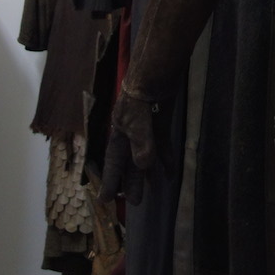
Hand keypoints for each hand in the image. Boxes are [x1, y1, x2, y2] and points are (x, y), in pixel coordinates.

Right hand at [100, 89, 168, 205]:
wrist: (155, 71)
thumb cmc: (140, 95)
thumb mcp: (138, 120)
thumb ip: (141, 143)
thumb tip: (144, 166)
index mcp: (118, 134)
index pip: (113, 162)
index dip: (110, 180)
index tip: (105, 199)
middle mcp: (130, 134)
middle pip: (130, 162)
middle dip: (131, 182)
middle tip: (135, 203)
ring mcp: (146, 129)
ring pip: (145, 156)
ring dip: (148, 173)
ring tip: (151, 191)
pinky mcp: (160, 123)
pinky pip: (162, 145)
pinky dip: (166, 158)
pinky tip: (169, 172)